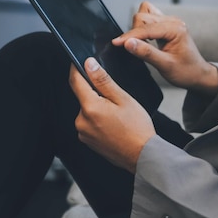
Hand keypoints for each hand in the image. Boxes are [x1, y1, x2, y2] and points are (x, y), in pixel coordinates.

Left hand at [69, 58, 155, 173]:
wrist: (142, 155)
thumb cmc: (137, 129)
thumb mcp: (123, 99)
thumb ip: (103, 81)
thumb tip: (89, 65)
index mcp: (90, 107)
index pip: (75, 81)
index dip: (77, 69)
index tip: (80, 62)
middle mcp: (81, 121)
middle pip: (83, 97)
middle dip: (96, 94)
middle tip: (116, 99)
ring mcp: (83, 133)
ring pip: (87, 111)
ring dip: (98, 108)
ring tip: (118, 116)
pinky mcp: (87, 141)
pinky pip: (89, 124)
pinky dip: (99, 121)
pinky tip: (115, 125)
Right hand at [112, 1, 217, 95]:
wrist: (198, 75)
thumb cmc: (186, 72)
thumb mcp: (166, 66)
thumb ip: (146, 53)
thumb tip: (127, 43)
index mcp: (175, 29)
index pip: (146, 28)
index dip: (129, 36)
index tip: (116, 43)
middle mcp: (173, 21)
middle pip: (143, 16)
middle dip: (134, 32)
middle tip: (134, 49)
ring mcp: (170, 22)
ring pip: (144, 14)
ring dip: (138, 28)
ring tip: (141, 44)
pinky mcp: (166, 25)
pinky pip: (149, 18)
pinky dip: (142, 28)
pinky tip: (145, 40)